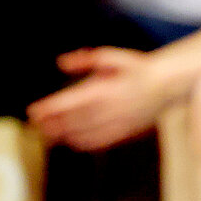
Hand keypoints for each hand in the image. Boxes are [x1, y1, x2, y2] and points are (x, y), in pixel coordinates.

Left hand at [26, 47, 165, 150]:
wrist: (167, 84)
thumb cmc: (138, 68)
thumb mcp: (112, 56)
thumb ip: (85, 59)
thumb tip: (62, 63)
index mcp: (105, 89)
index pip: (71, 102)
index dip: (50, 108)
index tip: (33, 111)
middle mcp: (109, 109)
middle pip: (73, 122)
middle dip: (51, 125)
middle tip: (34, 126)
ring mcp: (116, 124)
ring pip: (83, 135)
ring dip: (62, 136)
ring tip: (46, 135)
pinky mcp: (123, 133)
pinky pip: (98, 142)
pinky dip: (81, 143)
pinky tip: (70, 141)